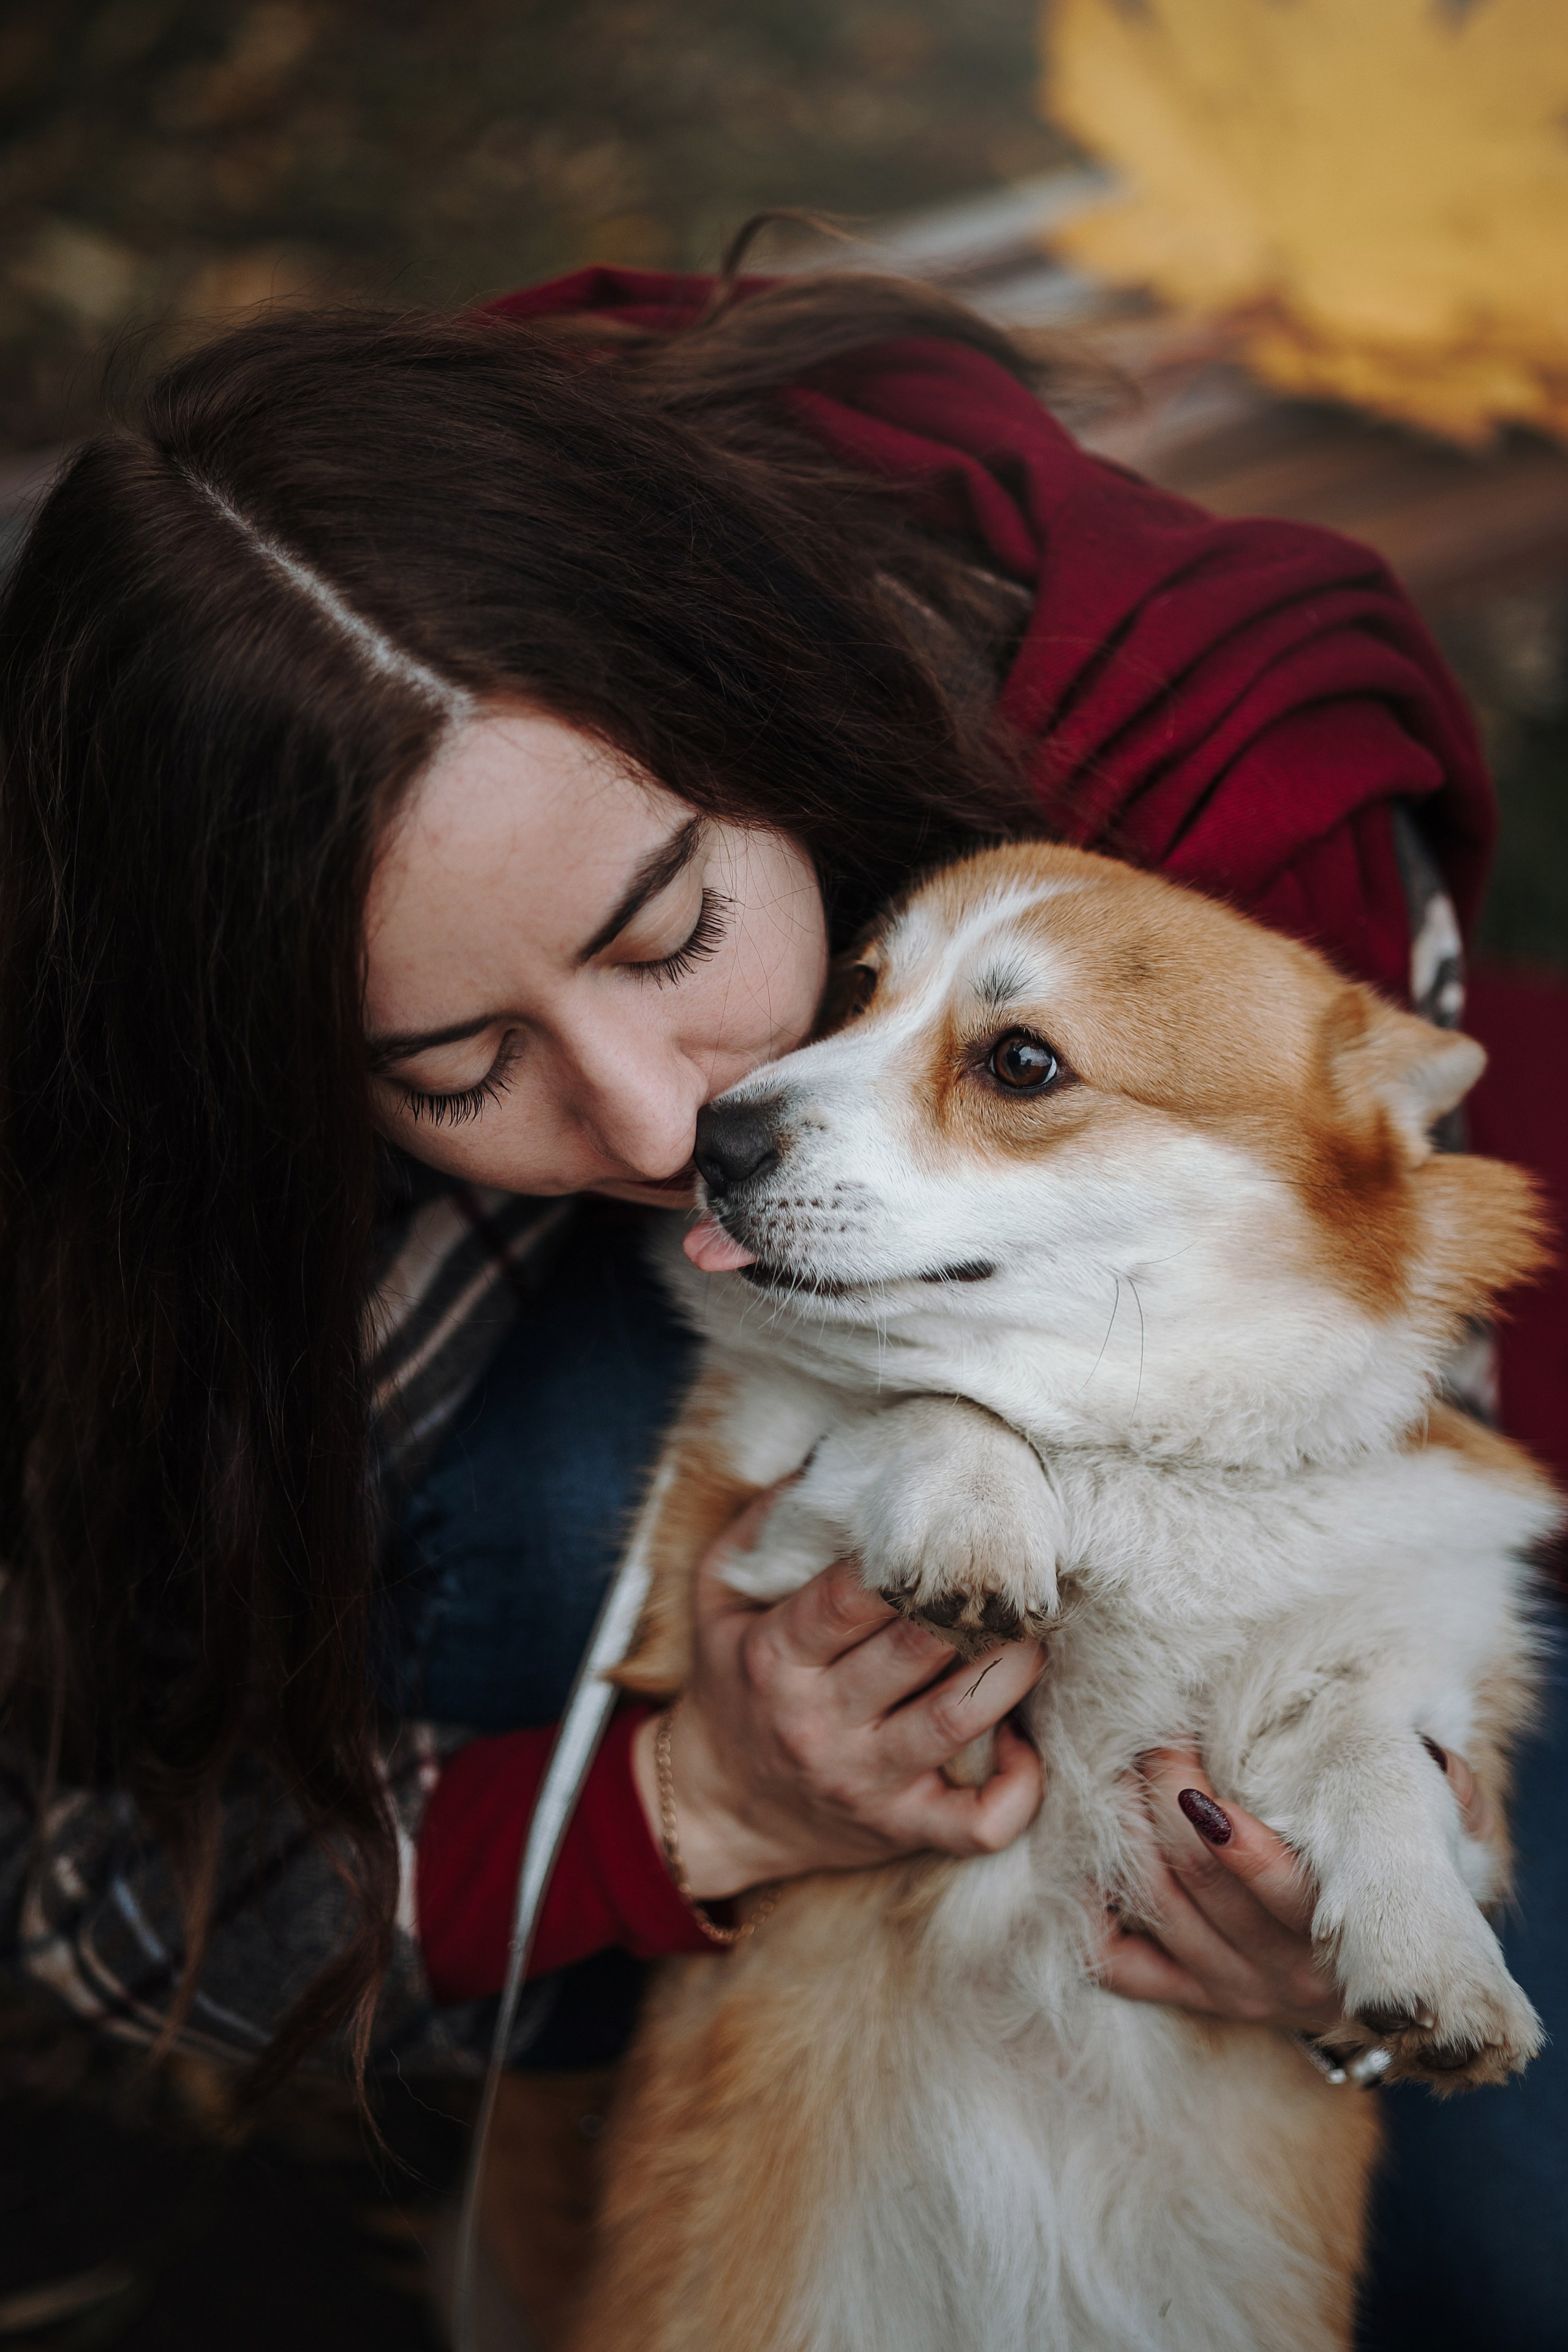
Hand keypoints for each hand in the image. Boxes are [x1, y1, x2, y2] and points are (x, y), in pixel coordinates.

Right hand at [631, 1490, 1045, 1900]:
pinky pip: (978, 1823)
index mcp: (777, 1657)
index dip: (905, 1558)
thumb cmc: (733, 1682)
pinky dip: (1020, 1786)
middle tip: (1014, 1565)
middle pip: (915, 1649)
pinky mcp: (901, 1828)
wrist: (719, 1806)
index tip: (948, 1522)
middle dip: (972, 1603)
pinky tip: (1027, 1741)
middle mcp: (819, 1722)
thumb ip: (763, 1528)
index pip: (849, 1597)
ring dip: (1012, 1668)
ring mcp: (864, 1781)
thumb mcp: (718, 1598)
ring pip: (957, 1719)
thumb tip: (828, 1461)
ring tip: (1036, 1631)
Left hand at [1095, 1742, 1496, 2034]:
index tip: (1191, 1757)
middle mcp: (1285, 1975)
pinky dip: (1092, 1916)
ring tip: (1113, 1771)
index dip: (1228, 1830)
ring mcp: (1234, 1991)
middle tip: (1150, 1739)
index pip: (1278, 1887)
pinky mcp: (1194, 1999)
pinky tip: (1080, 1860)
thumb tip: (1429, 1759)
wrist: (1392, 1988)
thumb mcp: (1444, 1846)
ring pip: (1158, 1909)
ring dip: (1126, 1837)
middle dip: (1164, 1800)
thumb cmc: (1404, 1886)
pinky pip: (1124, 1967)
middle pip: (1202, 1883)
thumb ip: (1447, 1798)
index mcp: (1345, 1934)